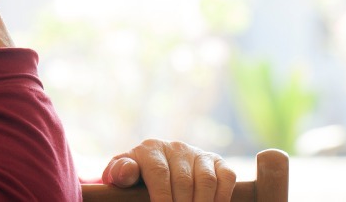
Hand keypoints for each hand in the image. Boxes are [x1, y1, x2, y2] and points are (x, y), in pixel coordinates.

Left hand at [101, 140, 235, 201]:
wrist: (154, 170)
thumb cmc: (137, 179)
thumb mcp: (122, 176)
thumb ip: (119, 173)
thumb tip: (127, 171)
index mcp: (150, 149)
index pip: (159, 172)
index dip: (161, 196)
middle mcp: (176, 147)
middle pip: (183, 180)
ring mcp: (198, 153)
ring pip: (206, 180)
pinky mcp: (216, 161)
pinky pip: (226, 176)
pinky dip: (222, 196)